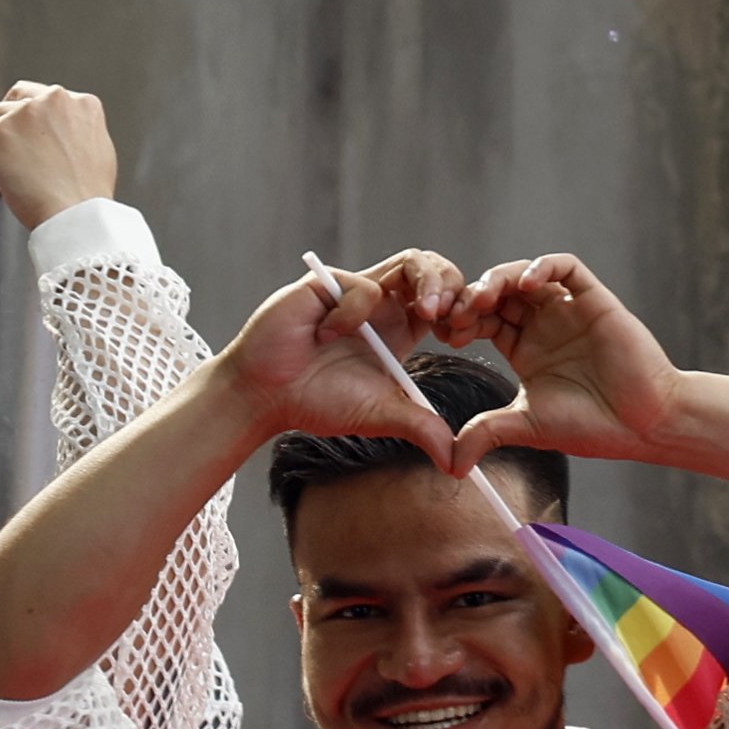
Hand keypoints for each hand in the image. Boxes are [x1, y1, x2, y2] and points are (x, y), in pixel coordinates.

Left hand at [0, 81, 119, 225]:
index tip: (27, 140)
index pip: (46, 99)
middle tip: (5, 149)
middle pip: (16, 98)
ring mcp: (24, 114)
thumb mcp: (99, 152)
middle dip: (7, 121)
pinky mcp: (0, 133)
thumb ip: (76, 134)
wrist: (76, 216)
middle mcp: (53, 100)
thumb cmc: (87, 198)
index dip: (33, 121)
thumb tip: (58, 140)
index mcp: (81, 104)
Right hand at [214, 250, 465, 454]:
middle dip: (451, 285)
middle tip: (449, 314)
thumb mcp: (381, 416)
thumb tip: (459, 465)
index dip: (462, 310)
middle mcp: (384, 304)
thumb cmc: (318, 403)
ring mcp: (358, 289)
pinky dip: (354, 314)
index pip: (447, 300)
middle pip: (435, 270)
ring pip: (411, 263)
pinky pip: (364, 288)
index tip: (460, 335)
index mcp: (401, 329)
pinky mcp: (331, 282)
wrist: (265, 395)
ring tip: (424, 313)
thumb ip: (422, 430)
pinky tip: (325, 336)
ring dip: (426, 283)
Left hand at [442, 253, 685, 469]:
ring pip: (524, 275)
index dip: (460, 321)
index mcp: (523, 350)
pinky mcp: (593, 299)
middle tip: (455, 314)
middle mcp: (543, 325)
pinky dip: (541, 267)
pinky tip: (524, 284)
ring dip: (498, 279)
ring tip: (483, 299)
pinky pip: (564, 267)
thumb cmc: (591, 427)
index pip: (482, 321)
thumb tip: (451, 464)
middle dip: (471, 298)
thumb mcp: (526, 427)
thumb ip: (486, 434)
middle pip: (497, 294)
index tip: (445, 333)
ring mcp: (568, 310)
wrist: (642, 424)